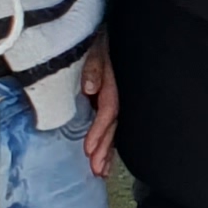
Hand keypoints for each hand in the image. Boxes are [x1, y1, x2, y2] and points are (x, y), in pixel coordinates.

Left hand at [78, 47, 120, 177]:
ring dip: (108, 152)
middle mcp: (119, 95)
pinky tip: (107, 160)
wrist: (113, 35)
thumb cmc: (103, 40)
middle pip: (114, 126)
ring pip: (115, 130)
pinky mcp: (112, 102)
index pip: (108, 111)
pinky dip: (109, 144)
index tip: (88, 149)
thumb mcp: (98, 47)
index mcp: (115, 84)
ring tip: (101, 171)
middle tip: (96, 169)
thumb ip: (94, 66)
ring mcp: (117, 100)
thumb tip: (89, 88)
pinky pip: (113, 125)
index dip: (99, 130)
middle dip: (105, 150)